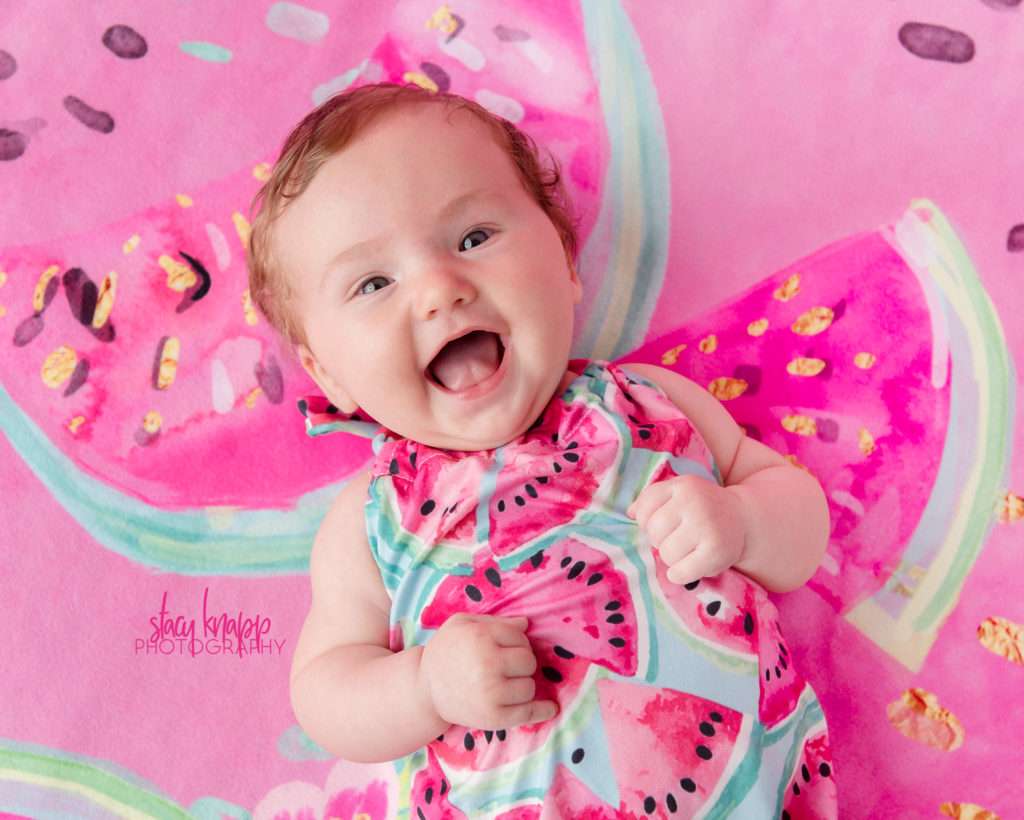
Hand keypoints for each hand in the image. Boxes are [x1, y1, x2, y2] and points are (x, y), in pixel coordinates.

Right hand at [419, 613, 558, 729]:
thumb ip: (495, 621)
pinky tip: (551, 708)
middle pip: (528, 661)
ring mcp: (492, 693)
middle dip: (520, 662)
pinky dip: (543, 710)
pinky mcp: (494, 717)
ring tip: (505, 684)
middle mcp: (488, 664)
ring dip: (522, 684)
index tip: (505, 648)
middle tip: (505, 666)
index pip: (520, 636)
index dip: (515, 641)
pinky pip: (528, 713)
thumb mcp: (461, 624)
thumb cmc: (445, 651)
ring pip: (530, 686)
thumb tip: (526, 624)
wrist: (424, 690)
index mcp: (481, 636)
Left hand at [627, 475, 747, 585]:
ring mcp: (706, 525)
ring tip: (689, 550)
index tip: (665, 524)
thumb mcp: (679, 494)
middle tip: (679, 539)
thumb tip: (629, 513)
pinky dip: (680, 575)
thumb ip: (652, 499)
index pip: (643, 512)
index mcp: (682, 486)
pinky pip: (680, 573)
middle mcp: (694, 501)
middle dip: (662, 541)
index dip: (647, 523)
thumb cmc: (702, 508)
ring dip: (673, 558)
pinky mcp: (716, 550)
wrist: (743, 518)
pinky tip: (690, 567)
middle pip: (654, 533)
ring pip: (666, 554)